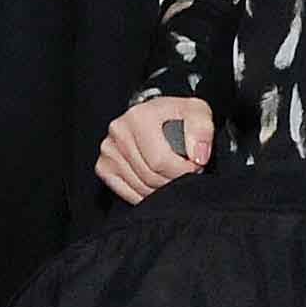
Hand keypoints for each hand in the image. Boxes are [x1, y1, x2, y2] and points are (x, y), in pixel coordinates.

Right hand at [97, 96, 214, 202]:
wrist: (158, 116)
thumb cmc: (176, 116)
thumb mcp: (197, 112)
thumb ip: (201, 129)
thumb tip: (197, 156)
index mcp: (138, 117)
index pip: (160, 161)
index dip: (183, 170)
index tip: (194, 166)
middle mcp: (118, 132)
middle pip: (149, 176)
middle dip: (173, 180)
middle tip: (184, 171)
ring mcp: (108, 151)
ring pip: (140, 188)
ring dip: (161, 189)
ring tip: (171, 174)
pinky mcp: (104, 167)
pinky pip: (128, 194)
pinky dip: (146, 194)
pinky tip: (156, 182)